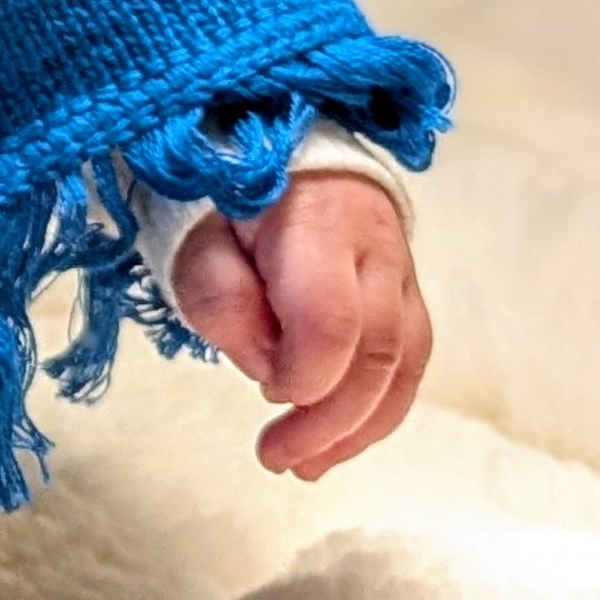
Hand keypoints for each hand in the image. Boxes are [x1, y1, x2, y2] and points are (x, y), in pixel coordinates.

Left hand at [168, 174, 430, 480]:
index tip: (264, 398)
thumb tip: (268, 369)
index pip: (333, 321)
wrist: (267, 134)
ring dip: (359, 427)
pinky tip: (340, 438)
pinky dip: (377, 407)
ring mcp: (402, 267)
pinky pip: (407, 359)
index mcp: (320, 220)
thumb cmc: (221, 189)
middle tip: (278, 458)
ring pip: (404, 363)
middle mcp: (377, 246)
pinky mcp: (407, 288)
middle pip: (377, 353)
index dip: (305, 376)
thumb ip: (220, 295)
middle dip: (331, 422)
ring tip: (308, 465)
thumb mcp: (192, 231)